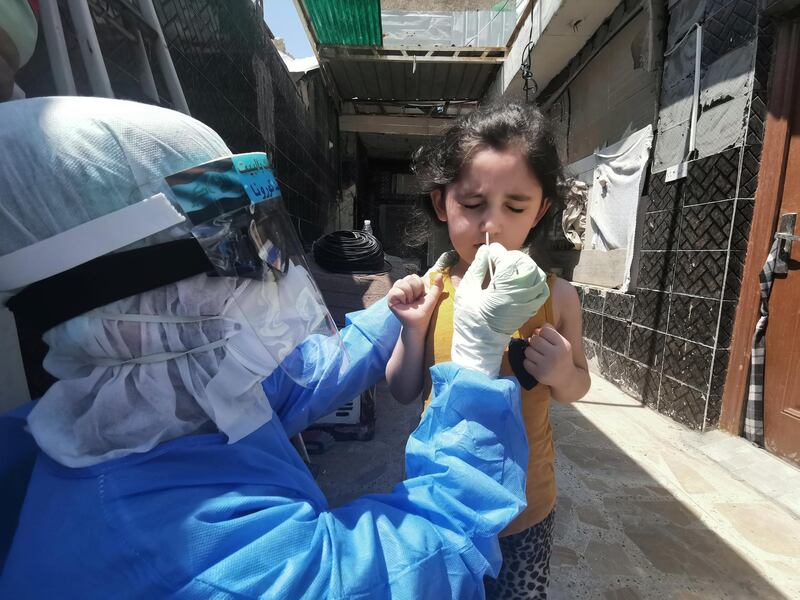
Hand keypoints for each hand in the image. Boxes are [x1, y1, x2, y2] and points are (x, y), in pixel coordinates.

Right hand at [388, 273, 443, 332]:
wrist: (418, 323)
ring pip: (402, 283)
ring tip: (408, 303)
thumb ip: (438, 286)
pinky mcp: (390, 298)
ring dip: (409, 295)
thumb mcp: (433, 297)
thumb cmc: (424, 312)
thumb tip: (440, 275)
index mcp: (411, 285)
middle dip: (415, 291)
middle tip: (414, 301)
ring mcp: (395, 292)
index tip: (420, 297)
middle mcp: (402, 287)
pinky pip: (396, 291)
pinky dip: (402, 297)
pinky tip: (403, 304)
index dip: (419, 287)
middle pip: (408, 278)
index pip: (414, 276)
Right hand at [451, 243, 548, 376]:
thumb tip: (485, 251)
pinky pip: (540, 288)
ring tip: (509, 268)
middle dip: (512, 258)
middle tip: (499, 259)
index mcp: (502, 290)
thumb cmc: (469, 318)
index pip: (507, 260)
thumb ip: (477, 268)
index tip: (489, 251)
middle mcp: (519, 295)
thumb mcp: (467, 290)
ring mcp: (527, 302)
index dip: (498, 252)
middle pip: (525, 265)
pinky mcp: (531, 309)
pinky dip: (533, 280)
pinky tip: (520, 280)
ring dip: (524, 267)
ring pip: (536, 274)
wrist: (479, 344)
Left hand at [523, 325, 573, 387]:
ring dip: (530, 352)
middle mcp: (555, 355)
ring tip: (537, 355)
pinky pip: (525, 362)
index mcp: (563, 345)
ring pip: (528, 351)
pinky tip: (535, 363)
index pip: (545, 330)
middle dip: (534, 342)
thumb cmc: (561, 357)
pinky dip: (528, 362)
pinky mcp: (538, 374)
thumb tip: (535, 330)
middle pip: (534, 340)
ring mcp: (546, 365)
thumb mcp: (562, 343)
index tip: (544, 338)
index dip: (542, 333)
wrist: (566, 378)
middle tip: (539, 347)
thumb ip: (550, 332)